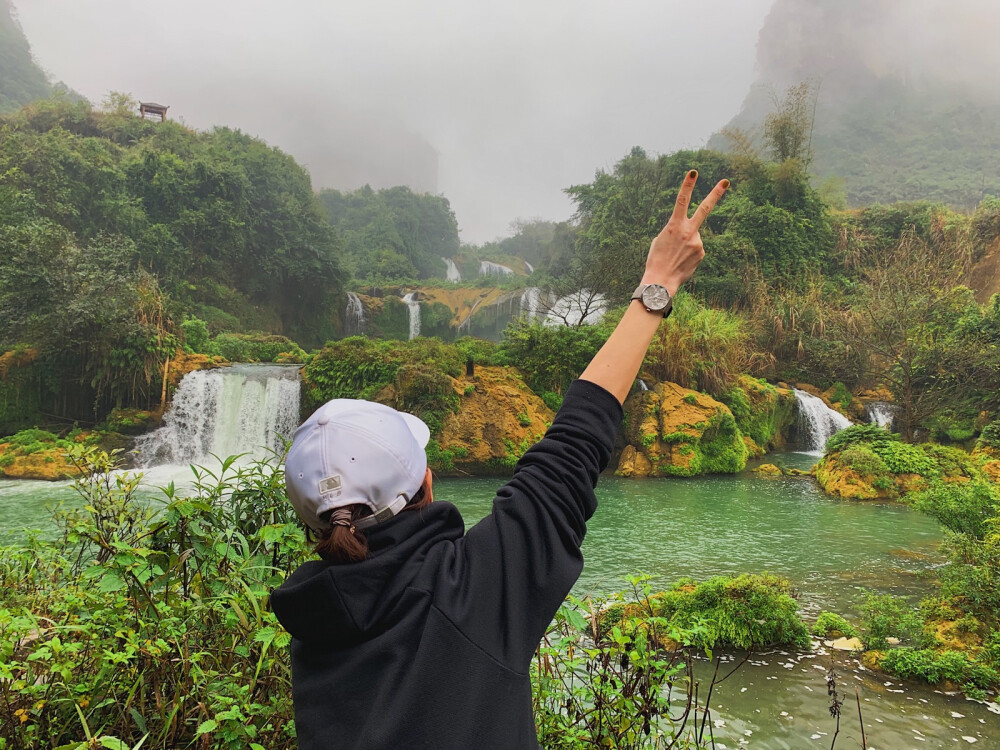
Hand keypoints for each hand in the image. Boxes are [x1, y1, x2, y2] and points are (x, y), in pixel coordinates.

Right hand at [641, 170, 728, 295]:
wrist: (661, 282)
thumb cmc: (656, 260)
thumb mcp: (661, 240)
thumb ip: (676, 230)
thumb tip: (690, 232)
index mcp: (674, 226)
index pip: (681, 201)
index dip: (687, 185)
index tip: (694, 172)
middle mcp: (688, 231)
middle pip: (704, 209)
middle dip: (715, 194)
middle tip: (726, 181)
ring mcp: (698, 242)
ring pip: (694, 237)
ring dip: (686, 244)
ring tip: (676, 256)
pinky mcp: (702, 253)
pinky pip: (696, 248)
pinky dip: (689, 253)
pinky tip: (682, 261)